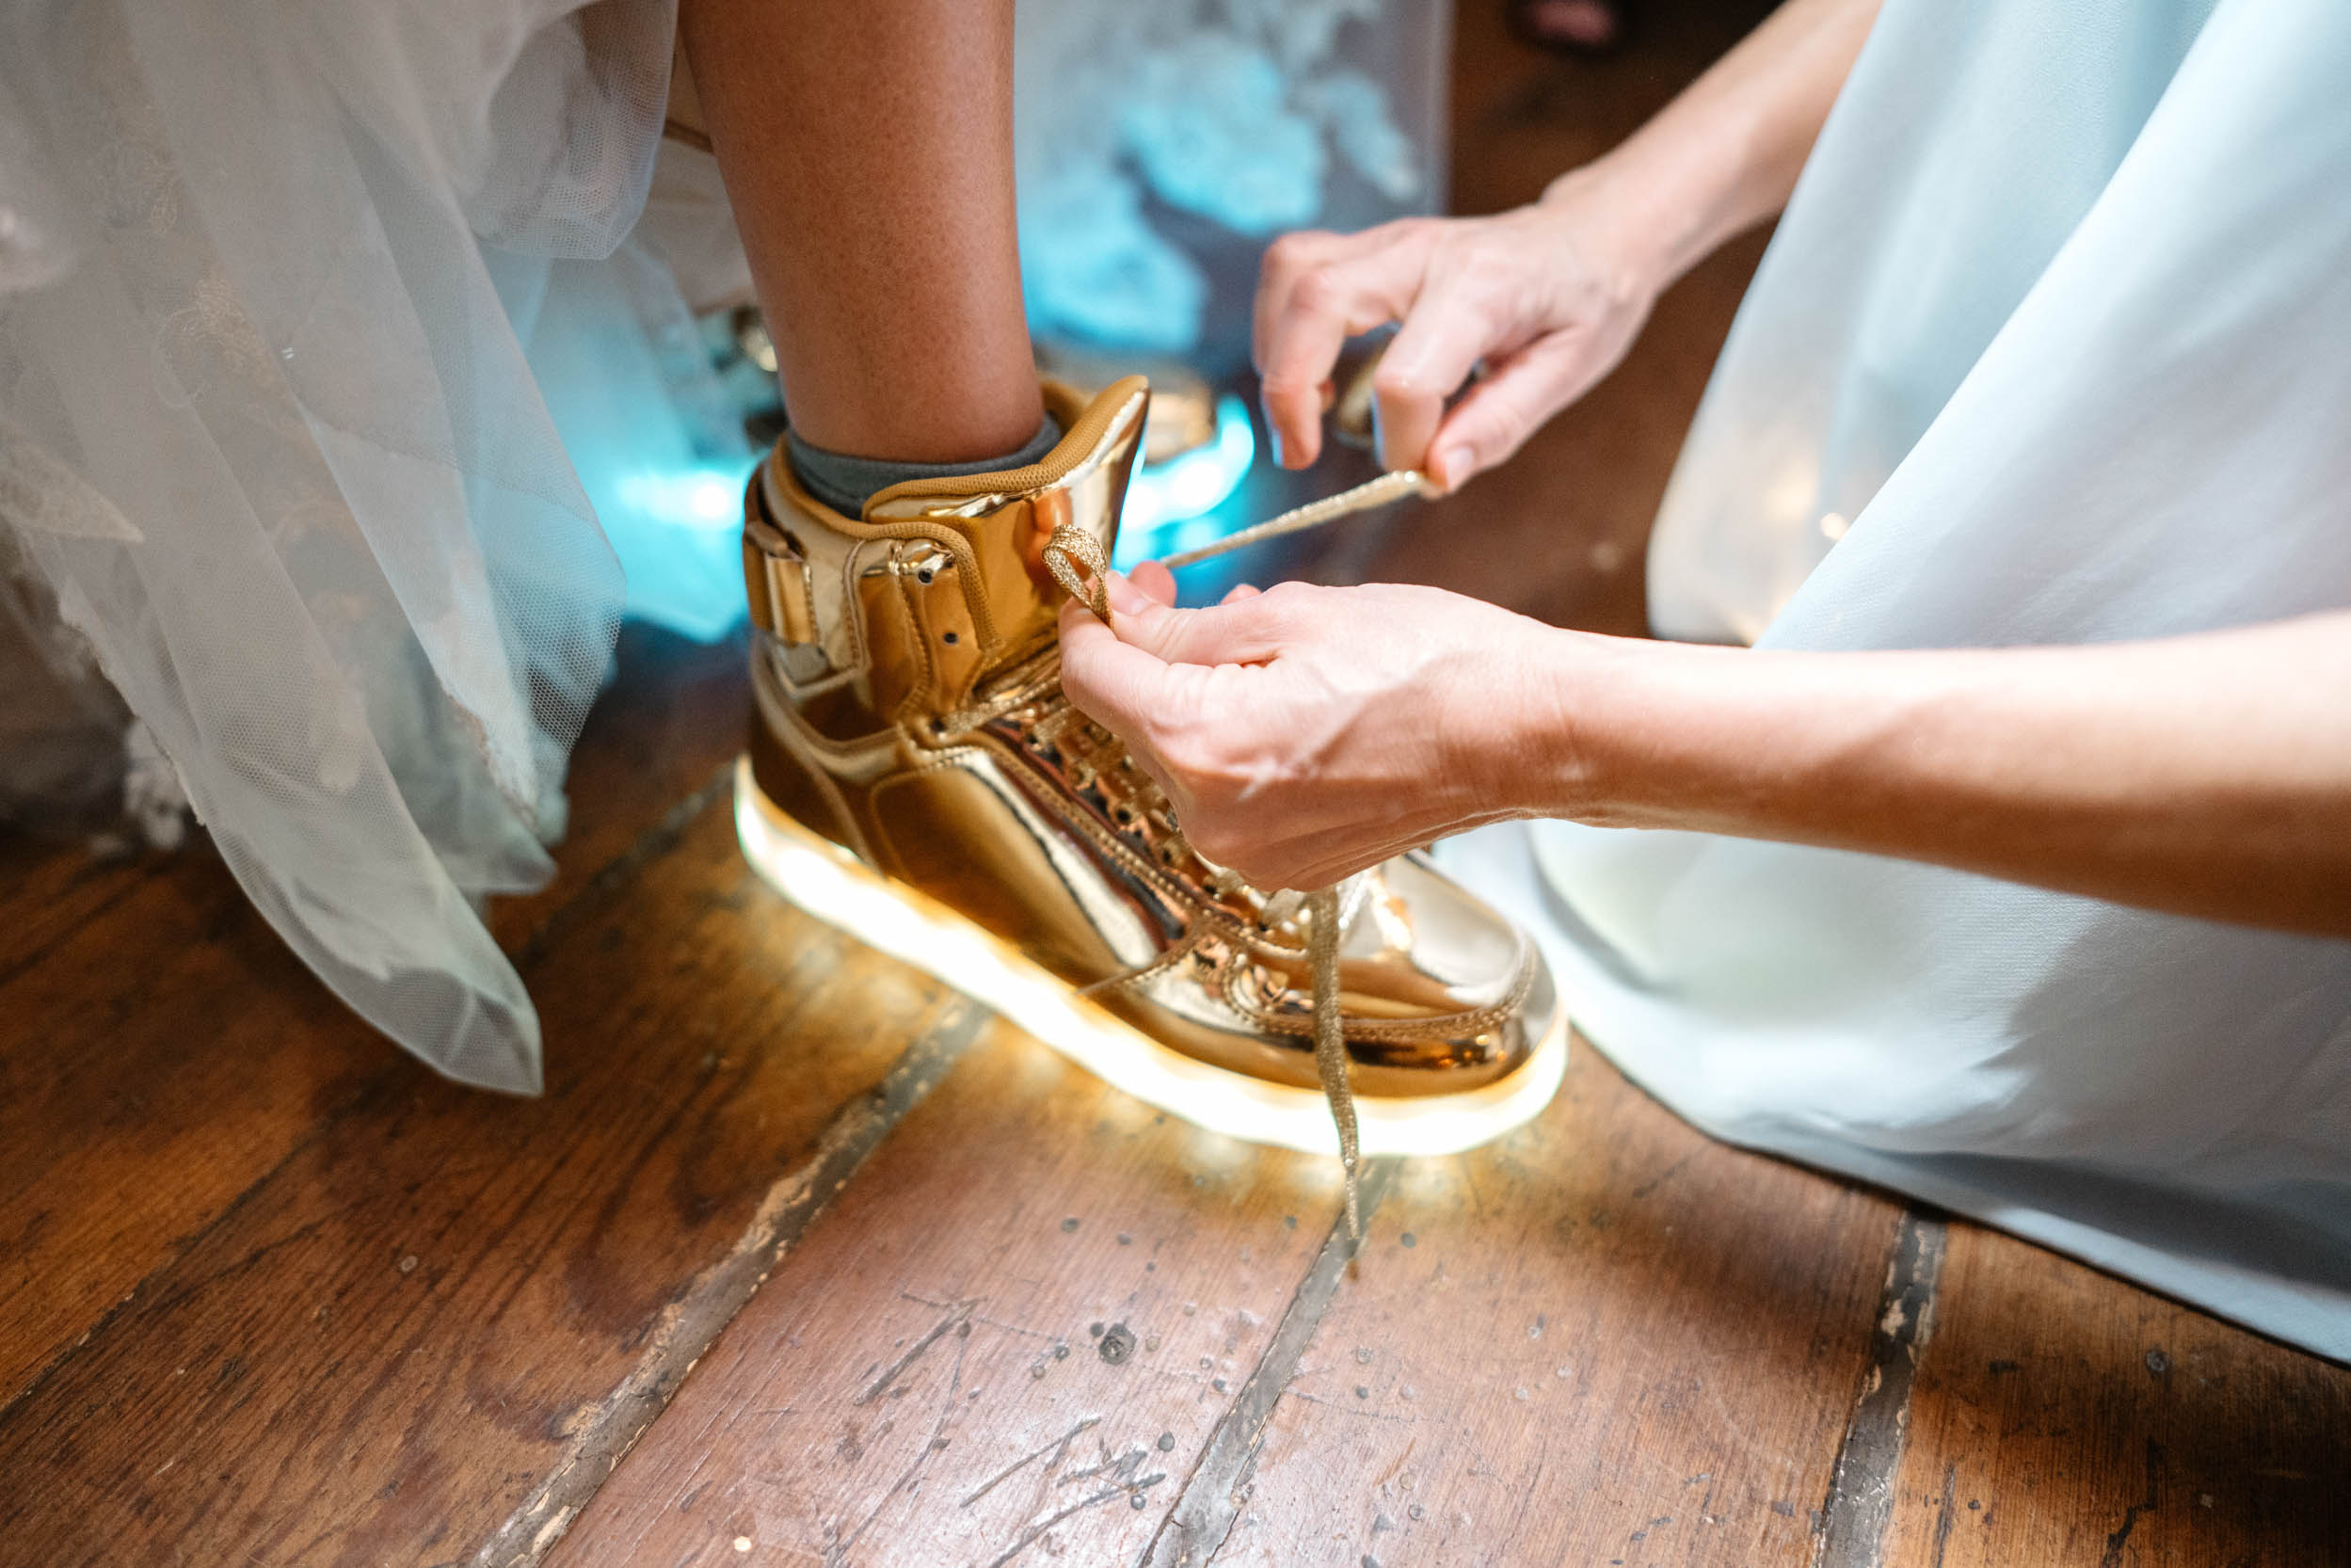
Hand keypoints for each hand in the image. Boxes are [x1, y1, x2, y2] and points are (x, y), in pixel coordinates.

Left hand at [1057, 563, 1567, 889]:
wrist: (1526, 736)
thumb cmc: (1432, 663)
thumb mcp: (1293, 614)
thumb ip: (1183, 627)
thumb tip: (1117, 616)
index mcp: (1203, 747)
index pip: (1091, 678)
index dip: (1091, 619)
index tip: (1107, 585)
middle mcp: (1213, 820)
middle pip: (1134, 721)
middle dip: (1156, 656)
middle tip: (1201, 598)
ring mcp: (1251, 854)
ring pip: (1182, 757)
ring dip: (1202, 700)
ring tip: (1274, 651)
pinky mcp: (1287, 865)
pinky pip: (1230, 795)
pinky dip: (1243, 745)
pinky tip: (1297, 705)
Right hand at [1253, 171, 1660, 490]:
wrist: (1589, 235)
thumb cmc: (1585, 303)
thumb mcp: (1567, 372)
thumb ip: (1497, 425)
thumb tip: (1432, 476)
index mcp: (1484, 287)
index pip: (1407, 376)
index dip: (1401, 441)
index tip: (1420, 468)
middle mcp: (1423, 251)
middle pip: (1317, 299)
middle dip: (1289, 389)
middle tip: (1300, 454)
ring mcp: (1388, 241)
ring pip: (1290, 272)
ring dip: (1275, 352)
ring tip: (1305, 412)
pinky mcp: (1366, 247)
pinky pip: (1293, 270)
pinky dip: (1283, 329)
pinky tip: (1314, 375)